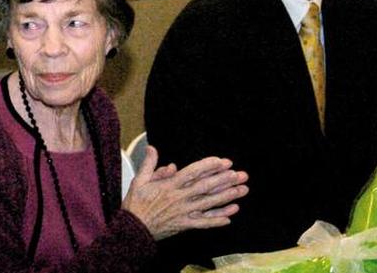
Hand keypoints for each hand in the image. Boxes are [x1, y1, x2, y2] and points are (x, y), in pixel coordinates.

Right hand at [122, 147, 248, 240]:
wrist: (133, 228)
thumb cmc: (136, 203)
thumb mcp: (139, 180)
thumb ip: (149, 164)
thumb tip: (152, 148)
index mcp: (169, 185)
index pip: (192, 173)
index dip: (209, 166)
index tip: (223, 162)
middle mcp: (179, 198)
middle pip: (205, 187)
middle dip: (224, 180)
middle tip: (241, 175)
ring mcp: (183, 212)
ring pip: (209, 204)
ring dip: (227, 197)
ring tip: (242, 190)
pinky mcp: (185, 225)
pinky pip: (204, 223)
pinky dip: (217, 220)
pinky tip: (231, 216)